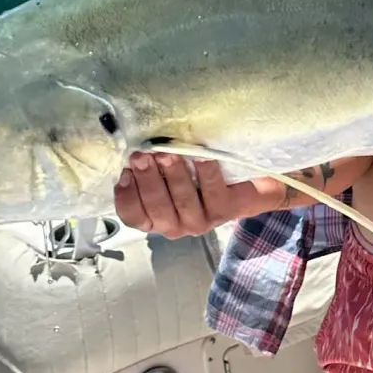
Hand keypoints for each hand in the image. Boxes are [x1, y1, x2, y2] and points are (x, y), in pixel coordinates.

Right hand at [112, 153, 285, 237]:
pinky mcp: (224, 211)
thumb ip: (149, 169)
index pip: (132, 215)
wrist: (248, 182)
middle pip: (156, 208)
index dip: (126, 196)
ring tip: (166, 153)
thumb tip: (130, 147)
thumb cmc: (198, 175)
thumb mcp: (168, 174)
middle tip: (141, 156)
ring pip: (182, 201)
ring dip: (173, 175)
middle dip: (147, 180)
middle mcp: (176, 225)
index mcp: (156, 218)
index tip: (124, 173)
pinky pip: (212, 190)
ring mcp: (200, 221)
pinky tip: (202, 156)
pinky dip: (206, 172)